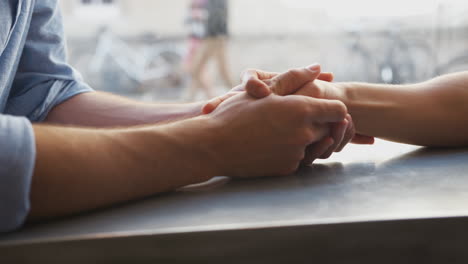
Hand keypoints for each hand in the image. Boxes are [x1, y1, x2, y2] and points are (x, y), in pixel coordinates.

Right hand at [203, 65, 372, 163]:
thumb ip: (294, 78)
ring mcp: (296, 154)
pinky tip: (270, 144)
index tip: (317, 105)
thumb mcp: (264, 90)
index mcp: (302, 110)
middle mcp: (304, 134)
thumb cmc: (234, 113)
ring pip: (313, 145)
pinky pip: (298, 158)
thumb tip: (318, 67)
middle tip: (292, 116)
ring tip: (278, 130)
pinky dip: (290, 151)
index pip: (339, 110)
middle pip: (328, 128)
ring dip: (304, 137)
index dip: (330, 106)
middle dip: (317, 122)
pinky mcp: (286, 169)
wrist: (212, 146)